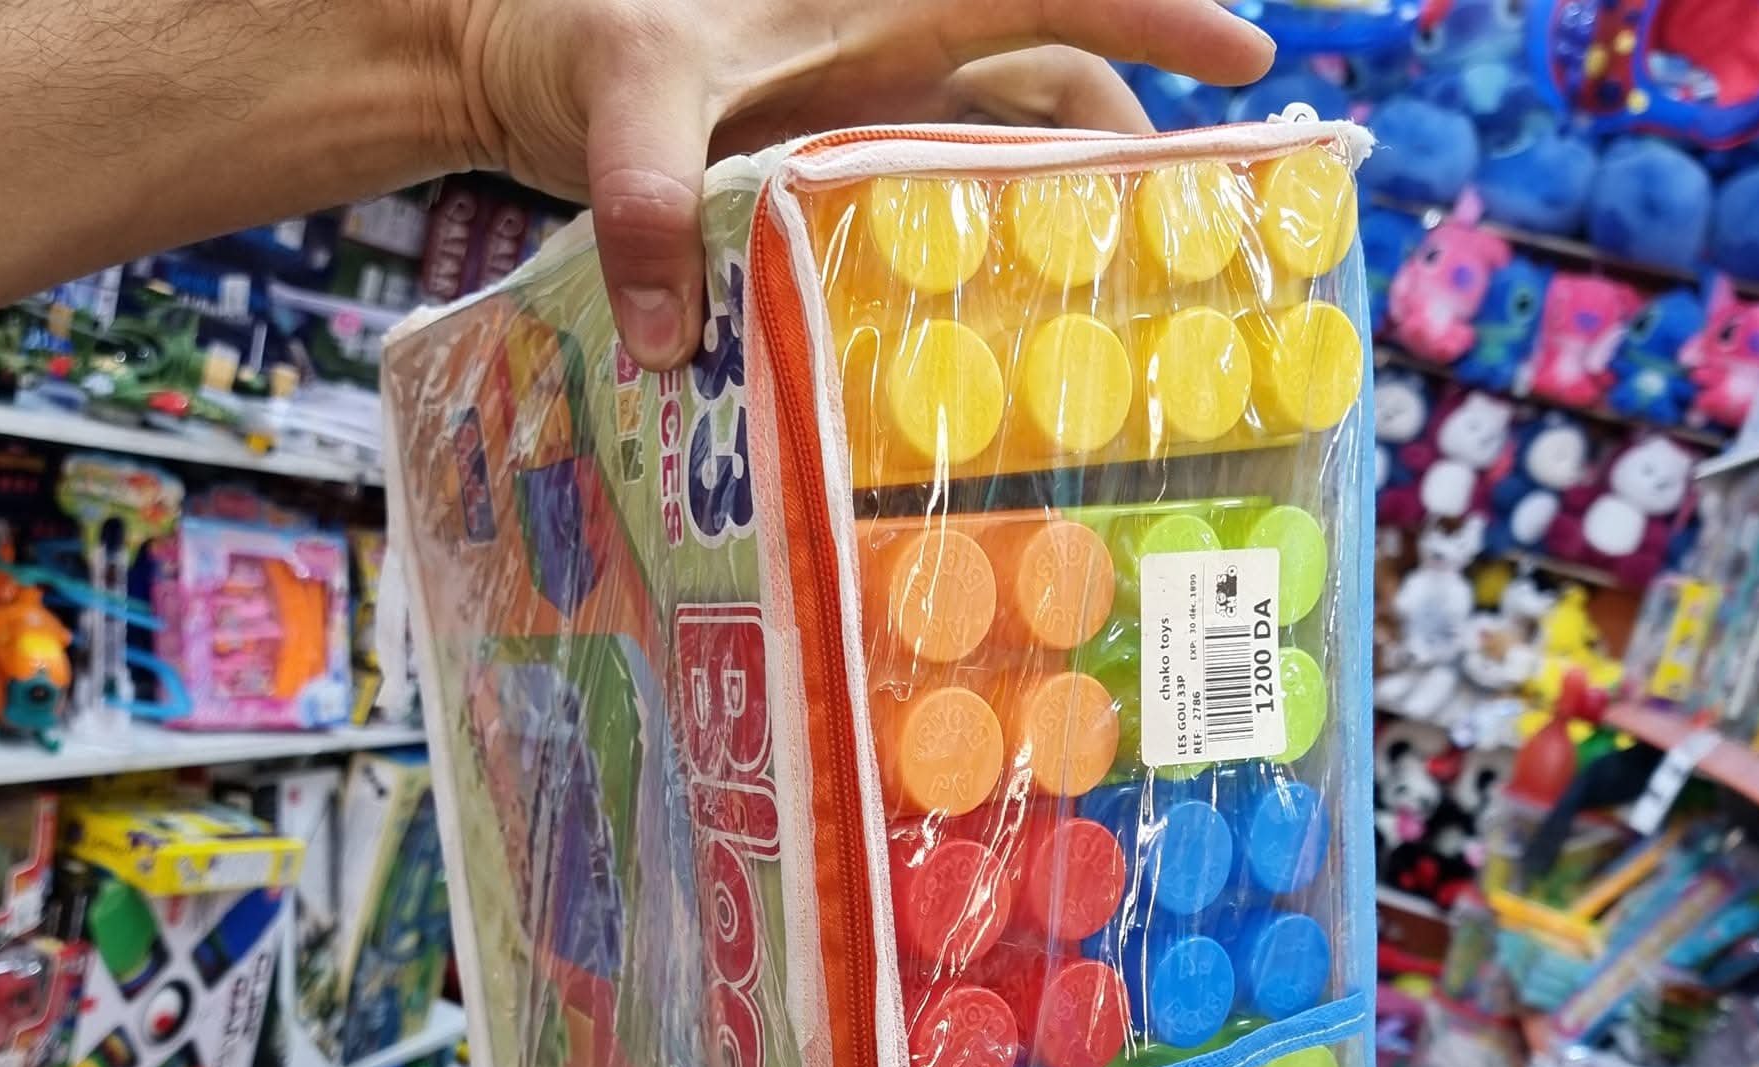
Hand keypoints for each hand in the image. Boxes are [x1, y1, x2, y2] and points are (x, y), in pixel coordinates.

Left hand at [445, 0, 1274, 366]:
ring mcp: (870, 117)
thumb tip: (672, 340)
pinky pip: (932, 209)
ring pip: (1006, 154)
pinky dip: (970, 255)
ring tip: (1116, 309)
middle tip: (1192, 248)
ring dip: (1060, 214)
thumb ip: (649, 197)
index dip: (1158, 18)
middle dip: (1129, 157)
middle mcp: (899, 56)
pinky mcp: (830, 171)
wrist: (508, 45)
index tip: (1250, 59)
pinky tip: (986, 333)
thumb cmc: (578, 21)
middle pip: (1056, 91)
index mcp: (890, 1)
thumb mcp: (623, 92)